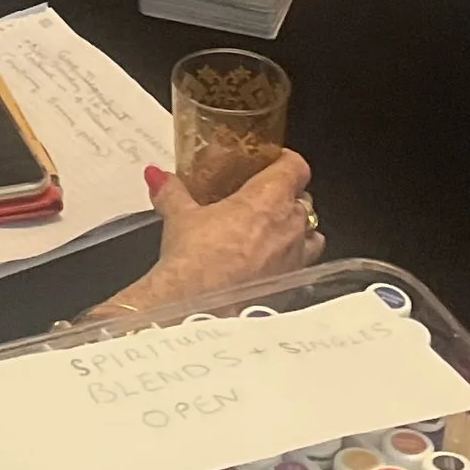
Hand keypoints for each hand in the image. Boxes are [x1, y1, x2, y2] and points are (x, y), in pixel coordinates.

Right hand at [122, 151, 325, 313]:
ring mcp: (295, 259)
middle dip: (287, 198)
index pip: (295, 166)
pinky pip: (302, 268)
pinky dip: (291, 264)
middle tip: (263, 200)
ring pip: (311, 235)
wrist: (198, 309)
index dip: (286, 161)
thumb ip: (172, 191)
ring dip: (297, 231)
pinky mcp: (292, 287)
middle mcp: (290, 226)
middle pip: (304, 200)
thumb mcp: (179, 217)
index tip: (273, 161)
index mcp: (268, 198)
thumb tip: (158, 176)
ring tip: (273, 234)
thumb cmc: (196, 260)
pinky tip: (269, 268)